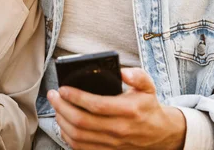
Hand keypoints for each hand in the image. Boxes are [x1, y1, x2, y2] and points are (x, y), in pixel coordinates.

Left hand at [48, 68, 185, 149]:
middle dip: (62, 107)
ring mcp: (112, 144)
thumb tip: (122, 71)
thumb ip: (137, 76)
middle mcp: (119, 129)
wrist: (160, 135)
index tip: (63, 89)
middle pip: (82, 121)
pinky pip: (81, 148)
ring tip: (56, 107)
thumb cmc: (148, 108)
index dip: (76, 97)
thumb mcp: (148, 87)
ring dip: (61, 121)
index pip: (97, 105)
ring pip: (78, 136)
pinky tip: (62, 123)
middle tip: (53, 96)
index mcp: (129, 111)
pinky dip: (67, 136)